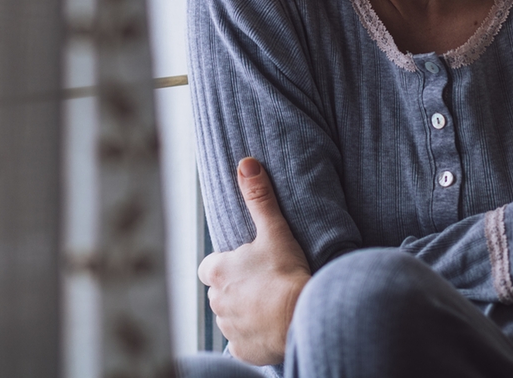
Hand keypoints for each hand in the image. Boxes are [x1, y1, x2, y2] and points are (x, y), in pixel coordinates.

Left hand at [197, 157, 310, 365]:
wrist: (302, 317)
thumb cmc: (286, 272)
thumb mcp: (274, 230)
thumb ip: (259, 198)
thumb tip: (246, 163)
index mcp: (216, 271)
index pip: (210, 266)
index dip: (226, 264)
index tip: (247, 264)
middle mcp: (215, 301)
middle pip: (220, 292)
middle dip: (237, 288)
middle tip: (264, 283)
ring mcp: (228, 327)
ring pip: (230, 316)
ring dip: (244, 311)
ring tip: (270, 304)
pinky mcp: (241, 349)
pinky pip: (242, 341)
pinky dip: (252, 336)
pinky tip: (269, 328)